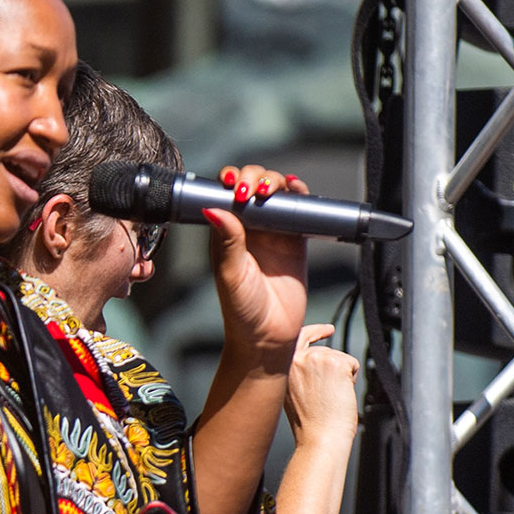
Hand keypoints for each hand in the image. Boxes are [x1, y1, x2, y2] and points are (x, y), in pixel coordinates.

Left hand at [206, 164, 309, 357]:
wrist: (269, 337)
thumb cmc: (242, 310)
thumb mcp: (231, 274)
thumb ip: (227, 241)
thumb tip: (213, 208)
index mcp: (227, 232)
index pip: (227, 193)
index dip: (231, 179)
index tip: (233, 183)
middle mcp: (250, 228)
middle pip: (254, 185)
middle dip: (255, 176)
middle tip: (253, 190)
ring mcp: (274, 232)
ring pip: (277, 192)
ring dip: (276, 182)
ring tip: (271, 190)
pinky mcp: (297, 241)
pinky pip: (301, 211)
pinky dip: (300, 195)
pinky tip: (297, 190)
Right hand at [284, 325, 360, 445]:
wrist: (320, 437)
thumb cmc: (308, 424)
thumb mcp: (293, 393)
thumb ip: (299, 372)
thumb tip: (315, 361)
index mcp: (282, 366)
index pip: (299, 338)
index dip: (316, 332)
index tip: (327, 330)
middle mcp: (296, 358)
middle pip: (325, 352)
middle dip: (333, 369)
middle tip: (327, 396)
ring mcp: (315, 358)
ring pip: (339, 358)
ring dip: (341, 377)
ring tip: (329, 399)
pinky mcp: (335, 362)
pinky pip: (352, 364)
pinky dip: (352, 380)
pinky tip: (339, 395)